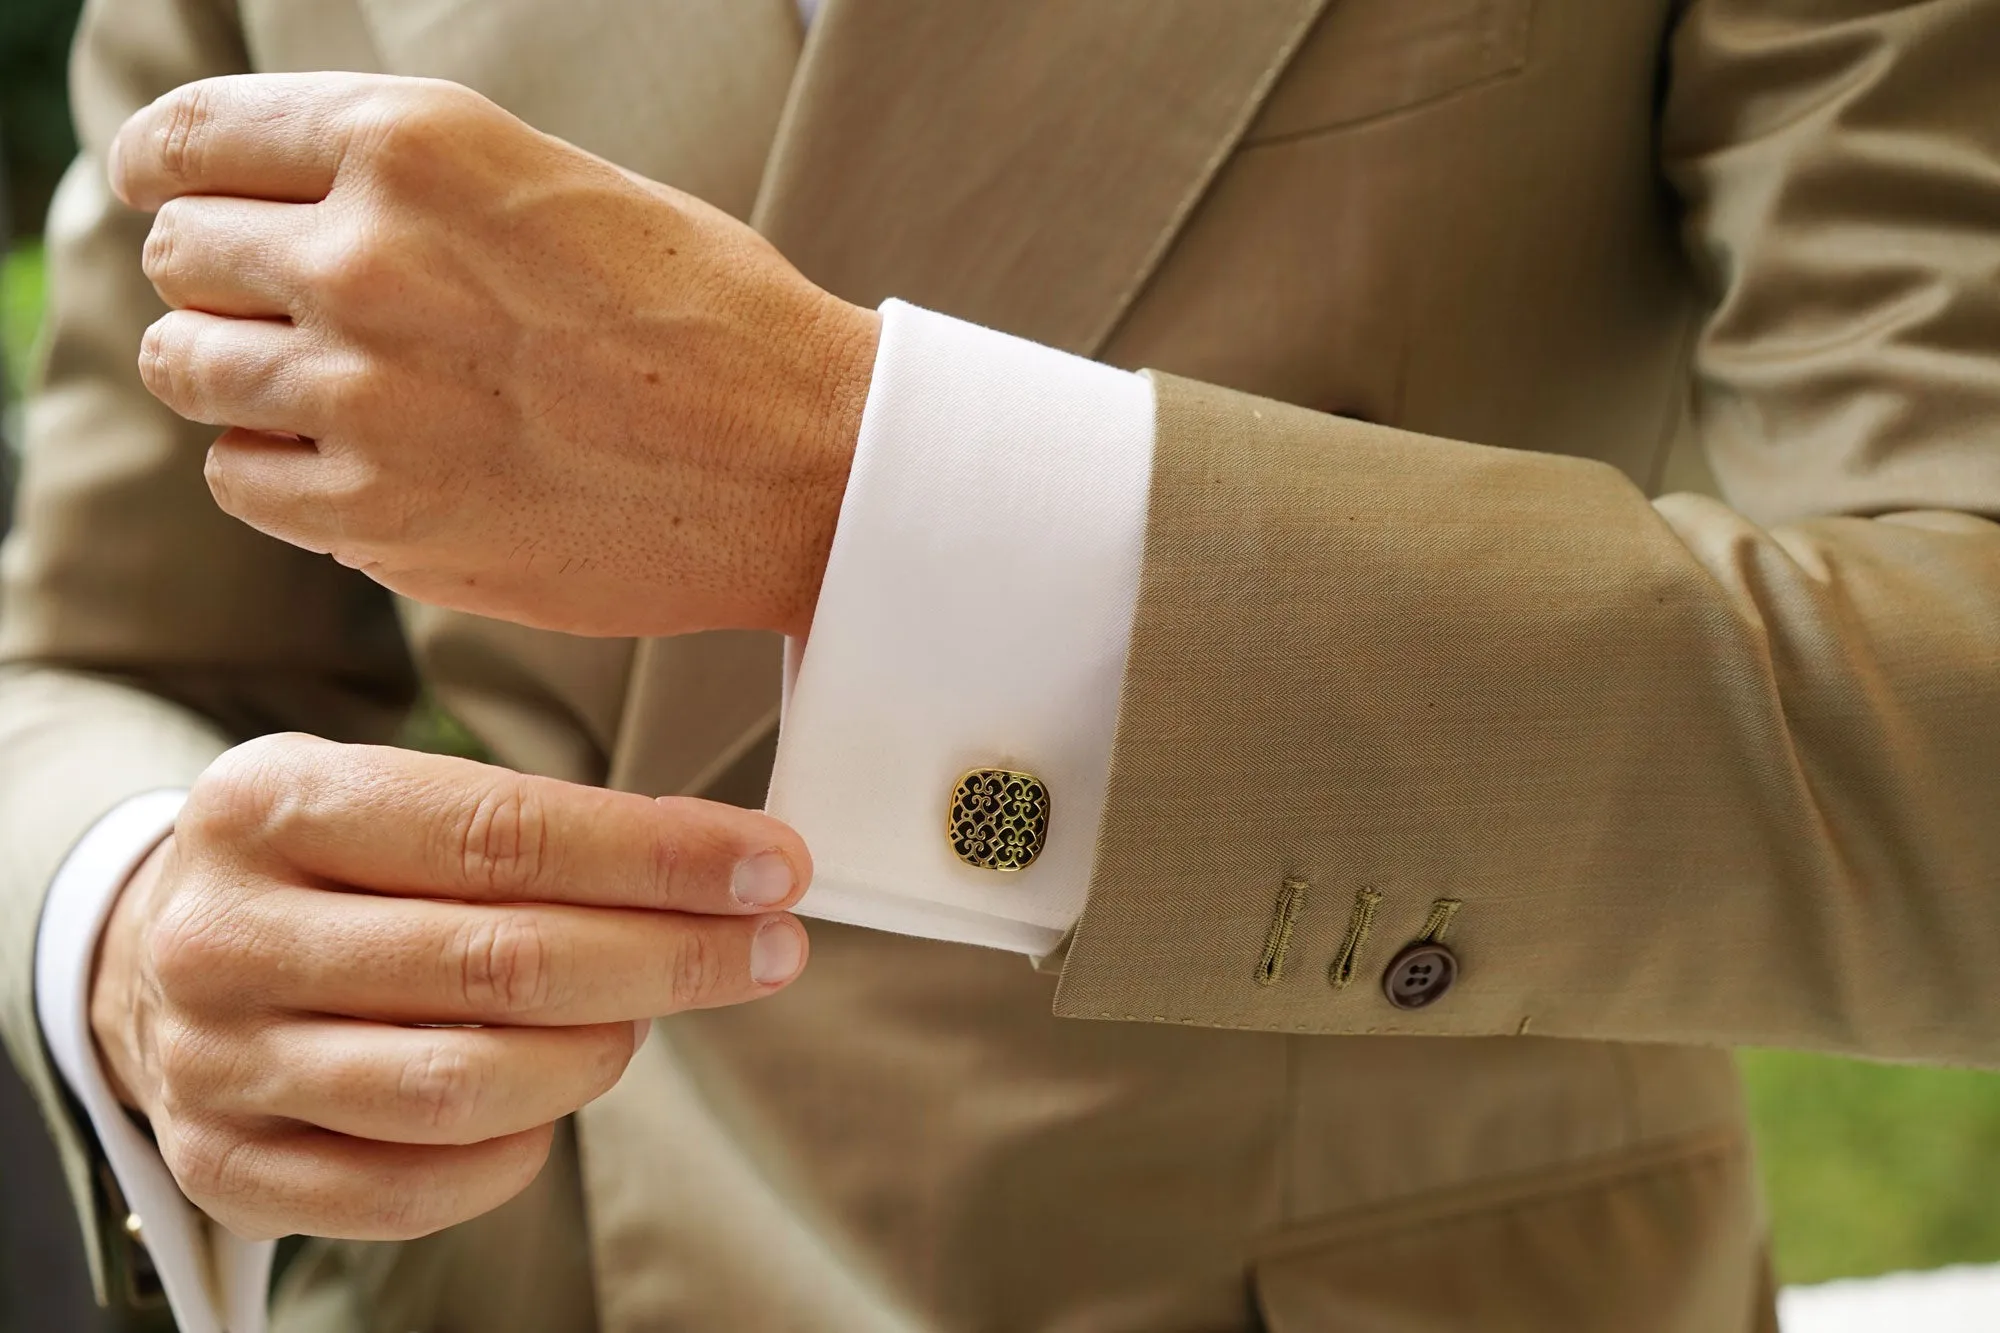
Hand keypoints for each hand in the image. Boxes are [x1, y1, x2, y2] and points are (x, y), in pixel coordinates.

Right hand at [88, 733, 810, 1239]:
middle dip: (670, 957)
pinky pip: (412, 1188)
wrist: (152, 955)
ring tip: (651, 1016)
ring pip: (462, 1085)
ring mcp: (217, 1063)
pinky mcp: (227, 1168)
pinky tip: (561, 1094)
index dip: (657, 855)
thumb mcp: (389, 794)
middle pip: (498, 962)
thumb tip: (722, 867)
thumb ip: (531, 826)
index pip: (499, 832)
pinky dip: (519, 1150)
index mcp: (270, 806)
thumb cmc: (322, 865)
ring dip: (601, 1053)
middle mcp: (227, 936)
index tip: (771, 866)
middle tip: (770, 946)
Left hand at [112, 73, 878, 639]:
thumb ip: (405, 184)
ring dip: (238, 375)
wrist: (800, 460)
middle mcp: (368, 257)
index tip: (167, 193)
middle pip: (180, 256)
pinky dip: (281, 471)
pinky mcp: (379, 515)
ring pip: (187, 369)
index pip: (192, 138)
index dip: (164, 168)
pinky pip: (243, 479)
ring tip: (333, 391)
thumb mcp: (552, 184)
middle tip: (296, 310)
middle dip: (220, 279)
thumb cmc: (705, 315)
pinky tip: (366, 463)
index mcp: (413, 145)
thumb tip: (275, 213)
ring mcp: (364, 394)